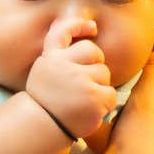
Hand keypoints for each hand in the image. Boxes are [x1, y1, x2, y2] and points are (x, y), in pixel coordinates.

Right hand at [24, 17, 115, 140]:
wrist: (43, 128)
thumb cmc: (47, 100)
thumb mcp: (44, 72)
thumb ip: (60, 56)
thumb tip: (87, 33)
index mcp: (50, 58)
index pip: (63, 31)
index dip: (78, 25)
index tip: (92, 27)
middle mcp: (63, 65)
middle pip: (92, 51)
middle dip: (94, 64)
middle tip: (84, 83)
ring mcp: (79, 81)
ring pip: (104, 73)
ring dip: (99, 85)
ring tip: (83, 101)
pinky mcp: (93, 97)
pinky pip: (110, 93)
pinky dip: (105, 103)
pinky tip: (90, 111)